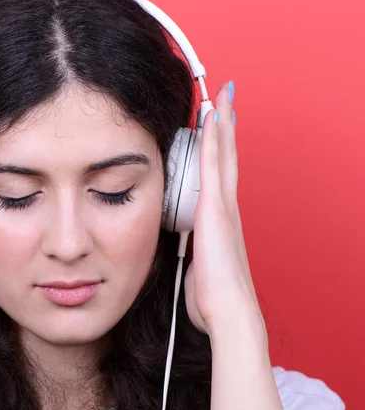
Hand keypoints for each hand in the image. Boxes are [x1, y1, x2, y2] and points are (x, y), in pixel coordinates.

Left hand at [183, 81, 264, 339]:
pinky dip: (214, 141)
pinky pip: (213, 166)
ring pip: (222, 155)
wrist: (228, 310)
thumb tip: (183, 251)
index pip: (219, 176)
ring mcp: (222, 206)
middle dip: (225, 128)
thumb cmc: (212, 295)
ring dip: (221, 126)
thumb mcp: (197, 266)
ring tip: (222, 99)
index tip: (217, 128)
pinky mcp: (216, 209)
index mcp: (219, 220)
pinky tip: (211, 119)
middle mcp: (225, 207)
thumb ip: (191, 251)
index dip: (220, 150)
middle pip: (226, 158)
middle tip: (226, 101)